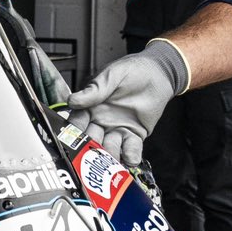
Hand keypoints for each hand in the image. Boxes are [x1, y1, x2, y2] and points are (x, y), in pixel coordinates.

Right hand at [67, 42, 188, 165]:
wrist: (158, 73)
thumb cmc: (133, 70)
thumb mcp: (112, 75)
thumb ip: (94, 90)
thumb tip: (73, 100)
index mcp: (91, 107)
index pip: (78, 122)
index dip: (75, 130)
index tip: (74, 138)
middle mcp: (101, 121)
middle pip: (92, 139)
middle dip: (91, 148)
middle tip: (91, 156)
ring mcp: (117, 129)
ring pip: (110, 147)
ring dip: (110, 155)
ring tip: (111, 160)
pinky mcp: (134, 135)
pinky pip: (130, 148)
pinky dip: (130, 155)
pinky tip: (131, 158)